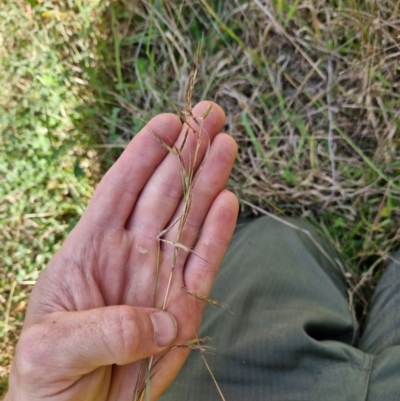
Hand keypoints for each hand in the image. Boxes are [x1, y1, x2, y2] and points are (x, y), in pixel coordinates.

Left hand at [5, 101, 237, 400]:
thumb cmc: (48, 380)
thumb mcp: (53, 350)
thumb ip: (105, 330)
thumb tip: (161, 321)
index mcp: (89, 250)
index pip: (119, 187)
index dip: (143, 152)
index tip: (167, 120)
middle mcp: (130, 253)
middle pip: (162, 190)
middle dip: (185, 151)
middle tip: (209, 115)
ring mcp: (160, 276)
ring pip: (188, 217)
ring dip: (208, 181)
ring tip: (226, 143)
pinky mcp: (185, 306)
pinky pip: (204, 261)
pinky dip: (217, 233)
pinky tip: (229, 200)